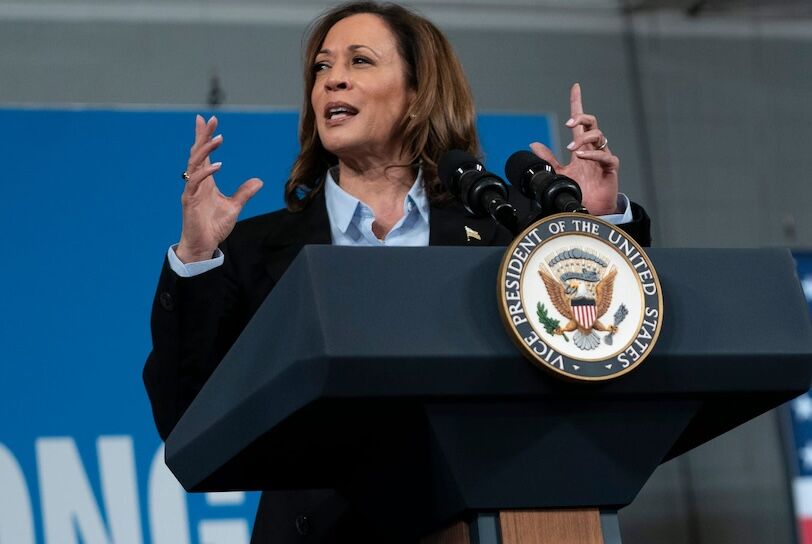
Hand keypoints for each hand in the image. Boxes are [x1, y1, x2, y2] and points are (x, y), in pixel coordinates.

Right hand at [176, 115, 262, 262]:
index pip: (204, 154)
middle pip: (197, 153)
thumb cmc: (214, 226)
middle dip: (203, 136)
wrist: (204, 244)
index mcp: (205, 181)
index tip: (209, 120)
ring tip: (218, 138)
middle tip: (209, 120)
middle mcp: (196, 182)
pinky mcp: (189, 200)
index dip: (205, 137)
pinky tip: (217, 166)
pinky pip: (195, 182)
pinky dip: (206, 173)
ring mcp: (191, 190)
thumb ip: (244, 193)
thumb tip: (259, 181)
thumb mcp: (234, 207)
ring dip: (205, 150)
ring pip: (194, 164)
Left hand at [529, 83, 619, 215]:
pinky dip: (593, 153)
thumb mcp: (559, 173)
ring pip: (599, 135)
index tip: (575, 88)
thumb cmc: (579, 190)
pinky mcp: (611, 167)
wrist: (590, 210)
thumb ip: (548, 158)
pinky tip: (582, 156)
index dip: (577, 104)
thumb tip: (533, 144)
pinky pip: (605, 155)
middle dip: (581, 118)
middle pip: (591, 123)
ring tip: (572, 149)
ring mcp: (603, 156)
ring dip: (584, 139)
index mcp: (581, 148)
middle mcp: (593, 148)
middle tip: (568, 124)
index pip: (580, 122)